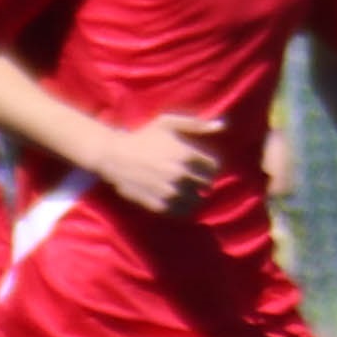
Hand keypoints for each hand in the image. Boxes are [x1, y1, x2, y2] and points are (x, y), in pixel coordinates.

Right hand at [94, 109, 229, 213]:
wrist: (113, 156)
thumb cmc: (142, 137)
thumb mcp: (168, 123)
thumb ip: (196, 124)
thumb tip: (223, 125)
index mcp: (186, 155)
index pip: (214, 168)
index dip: (209, 166)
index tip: (201, 166)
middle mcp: (181, 175)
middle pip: (207, 185)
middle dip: (202, 181)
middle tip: (191, 177)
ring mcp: (170, 192)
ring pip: (197, 201)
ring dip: (194, 196)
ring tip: (185, 190)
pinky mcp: (159, 205)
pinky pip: (182, 213)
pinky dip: (184, 208)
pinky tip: (176, 199)